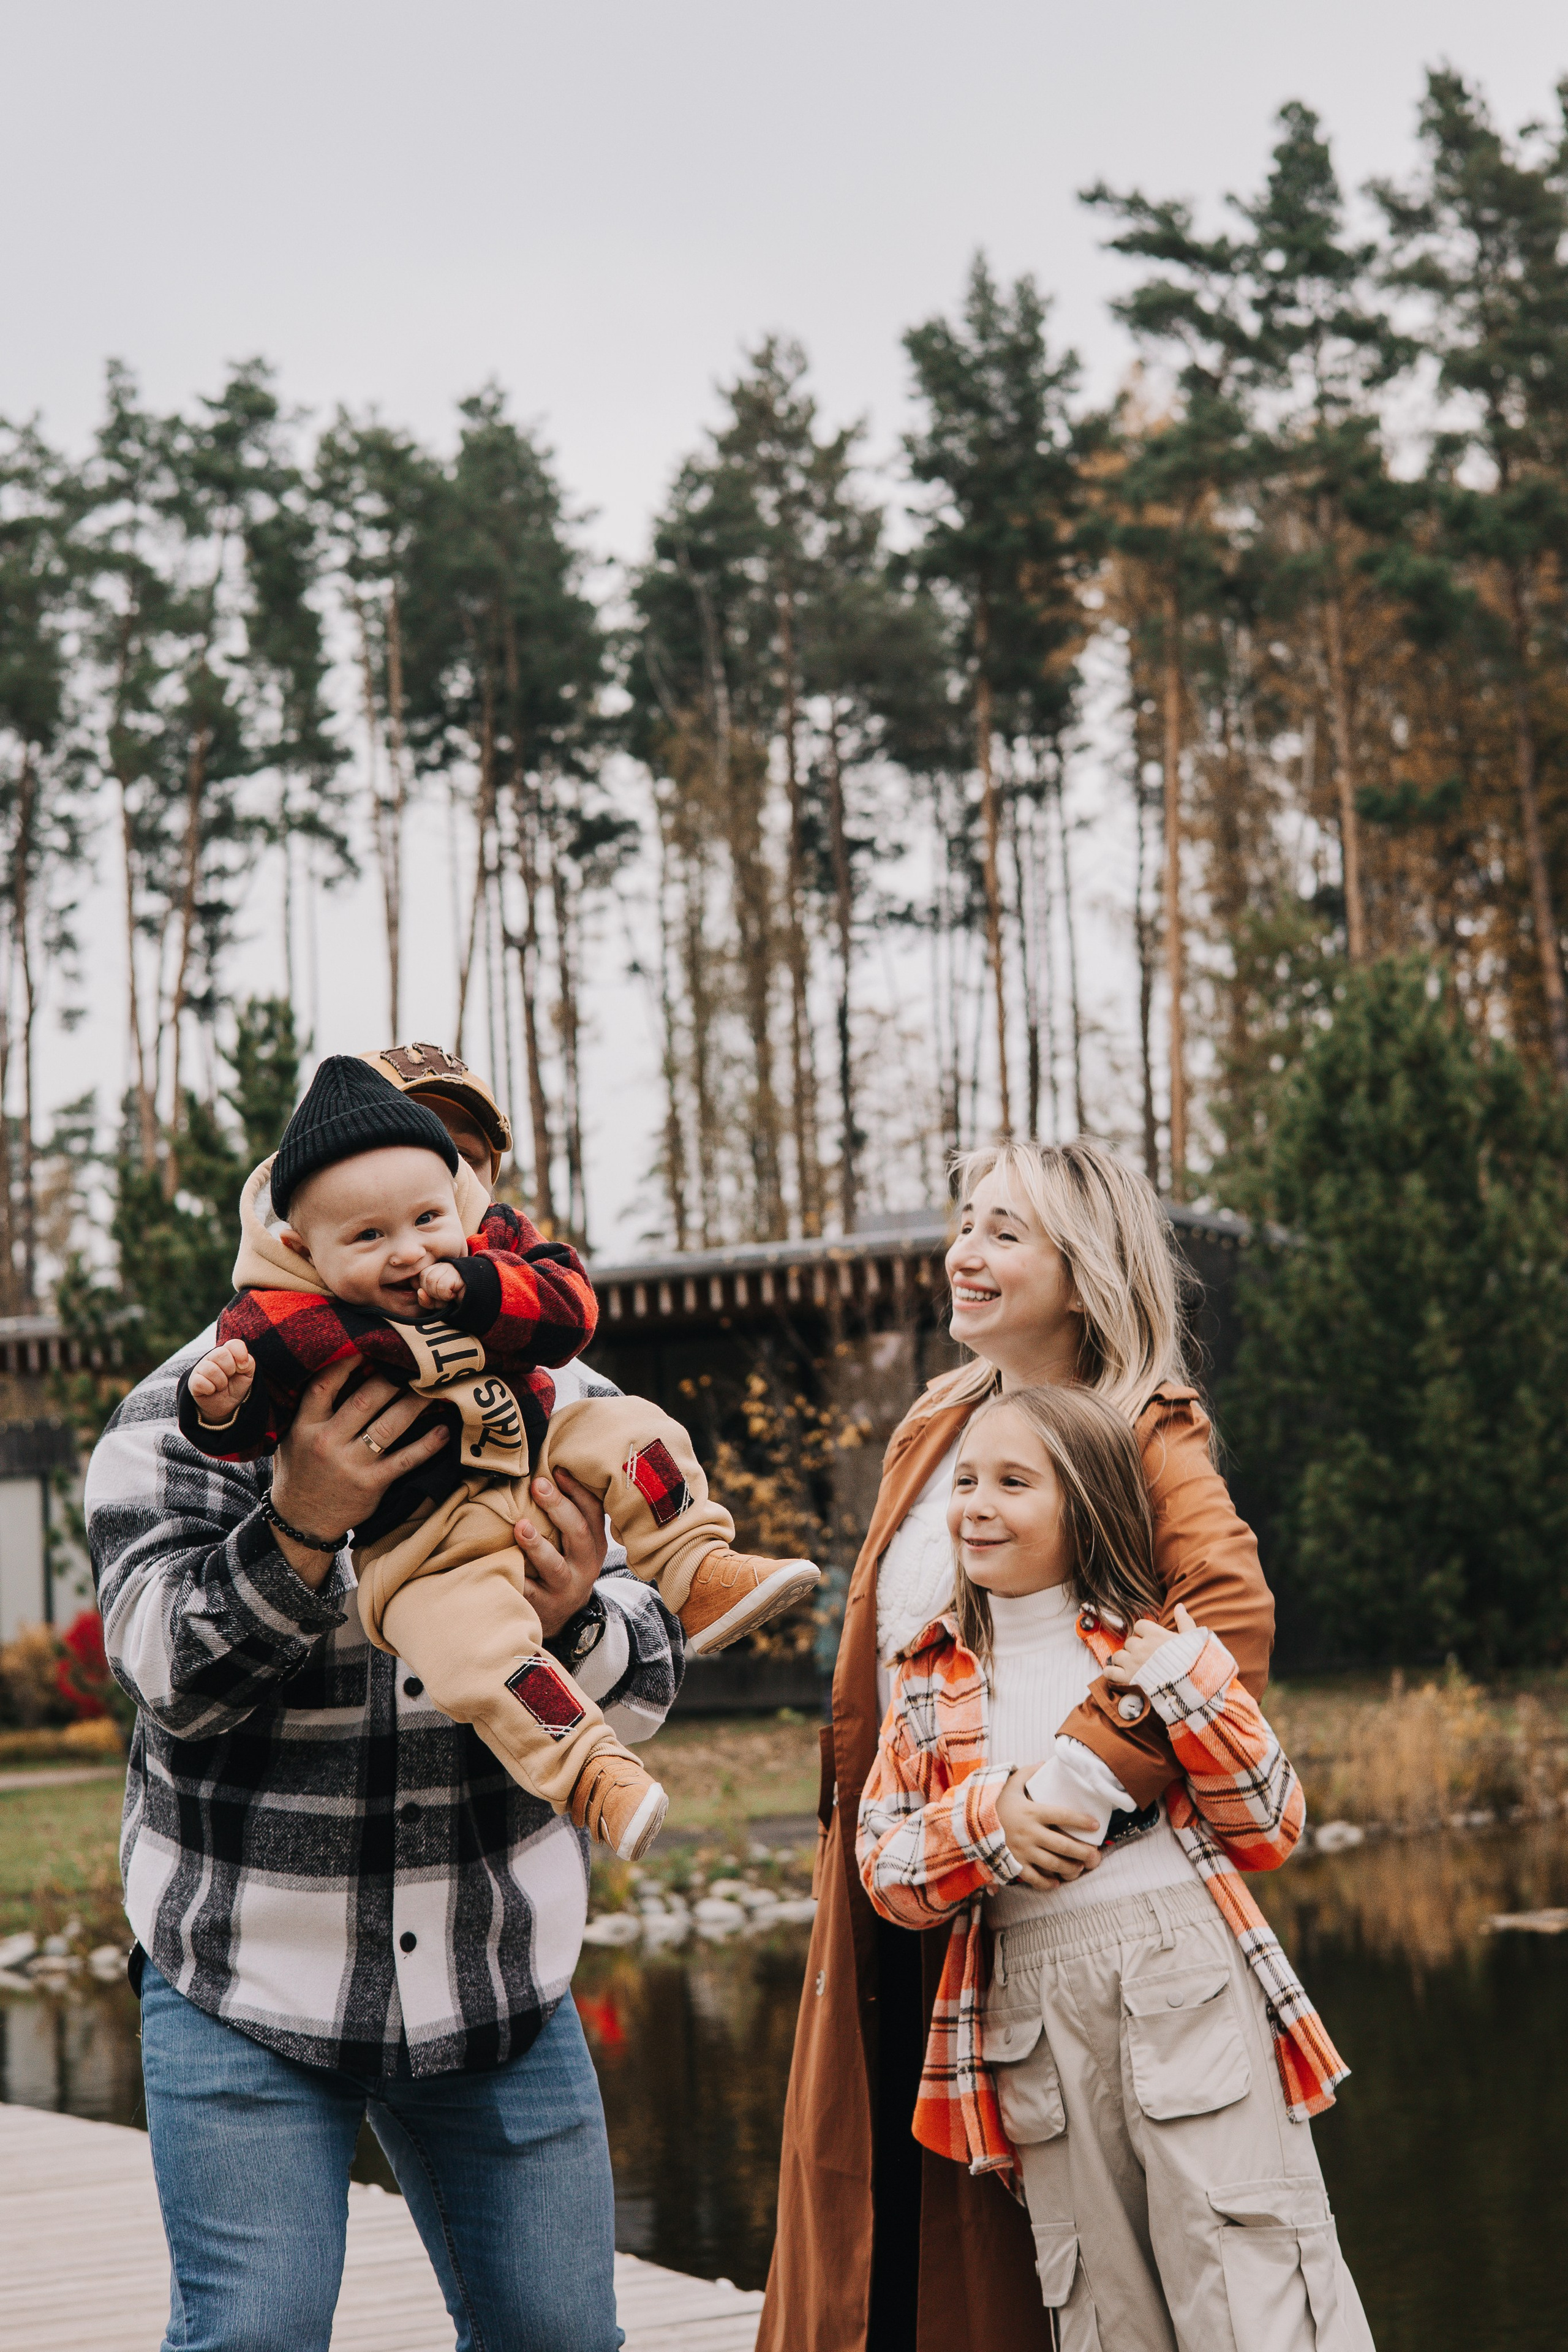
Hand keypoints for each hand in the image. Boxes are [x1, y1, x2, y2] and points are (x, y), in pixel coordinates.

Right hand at [188, 1339, 254, 1423]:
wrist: (224, 1405)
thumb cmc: (235, 1385)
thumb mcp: (247, 1374)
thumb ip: (249, 1363)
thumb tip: (241, 1363)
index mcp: (226, 1352)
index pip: (234, 1344)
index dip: (241, 1355)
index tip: (243, 1367)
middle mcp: (211, 1357)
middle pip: (221, 1353)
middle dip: (230, 1369)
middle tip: (229, 1377)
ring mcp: (200, 1368)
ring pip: (211, 1369)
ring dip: (221, 1382)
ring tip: (221, 1386)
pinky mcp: (192, 1382)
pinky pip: (200, 1382)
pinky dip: (210, 1389)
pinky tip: (211, 1391)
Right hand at [269, 1363, 449, 1588]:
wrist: (301, 1522)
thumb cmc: (300, 1471)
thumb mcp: (291, 1438)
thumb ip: (309, 1409)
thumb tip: (334, 1368)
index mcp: (305, 1426)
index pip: (325, 1385)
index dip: (347, 1361)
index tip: (369, 1345)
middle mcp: (327, 1442)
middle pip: (365, 1400)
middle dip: (391, 1378)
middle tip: (413, 1362)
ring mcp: (352, 1464)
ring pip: (390, 1425)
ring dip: (416, 1403)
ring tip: (435, 1386)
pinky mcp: (373, 1484)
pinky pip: (406, 1459)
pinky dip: (428, 1444)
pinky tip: (445, 1429)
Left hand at [416, 1262, 463, 1310]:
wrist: (478, 1299)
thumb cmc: (455, 1299)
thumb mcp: (437, 1303)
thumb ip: (425, 1300)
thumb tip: (420, 1292)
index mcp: (434, 1269)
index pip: (418, 1277)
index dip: (424, 1290)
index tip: (436, 1295)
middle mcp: (441, 1264)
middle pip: (423, 1277)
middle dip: (432, 1292)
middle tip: (444, 1295)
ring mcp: (449, 1266)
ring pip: (431, 1280)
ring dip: (439, 1294)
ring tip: (450, 1294)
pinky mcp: (456, 1272)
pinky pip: (442, 1286)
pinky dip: (446, 1295)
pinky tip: (455, 1294)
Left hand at [513, 1469, 607, 1636]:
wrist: (564, 1619)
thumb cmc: (564, 1566)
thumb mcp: (577, 1544)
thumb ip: (569, 1514)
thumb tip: (548, 1469)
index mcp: (595, 1544)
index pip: (593, 1512)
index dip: (577, 1490)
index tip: (556, 1470)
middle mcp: (585, 1565)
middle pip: (578, 1533)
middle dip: (558, 1507)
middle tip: (537, 1485)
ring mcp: (565, 1588)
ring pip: (555, 1566)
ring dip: (538, 1545)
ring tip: (521, 1526)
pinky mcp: (544, 1607)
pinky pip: (528, 1592)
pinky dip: (515, 1577)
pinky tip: (499, 1563)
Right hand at [995, 1771, 1102, 1891]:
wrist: (970, 1823)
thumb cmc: (995, 1803)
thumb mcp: (1010, 1785)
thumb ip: (1027, 1773)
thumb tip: (1044, 1763)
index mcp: (1032, 1812)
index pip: (1062, 1815)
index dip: (1081, 1820)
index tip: (1096, 1824)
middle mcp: (1029, 1833)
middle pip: (1062, 1845)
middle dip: (1083, 1852)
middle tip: (1096, 1856)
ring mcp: (1022, 1850)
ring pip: (1052, 1864)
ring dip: (1070, 1868)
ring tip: (1080, 1868)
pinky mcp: (1014, 1863)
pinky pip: (1033, 1878)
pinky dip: (1046, 1883)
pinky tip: (1056, 1883)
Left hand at [1104, 1601, 1197, 1687]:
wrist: (1193, 1686)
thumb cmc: (1194, 1662)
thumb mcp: (1193, 1638)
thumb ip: (1184, 1621)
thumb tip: (1179, 1605)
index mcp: (1155, 1635)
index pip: (1139, 1625)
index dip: (1144, 1632)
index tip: (1150, 1639)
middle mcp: (1142, 1647)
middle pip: (1129, 1642)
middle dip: (1135, 1648)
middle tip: (1145, 1656)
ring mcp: (1134, 1663)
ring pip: (1118, 1655)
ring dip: (1124, 1659)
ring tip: (1132, 1665)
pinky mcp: (1129, 1678)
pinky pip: (1110, 1672)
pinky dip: (1111, 1672)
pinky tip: (1116, 1672)